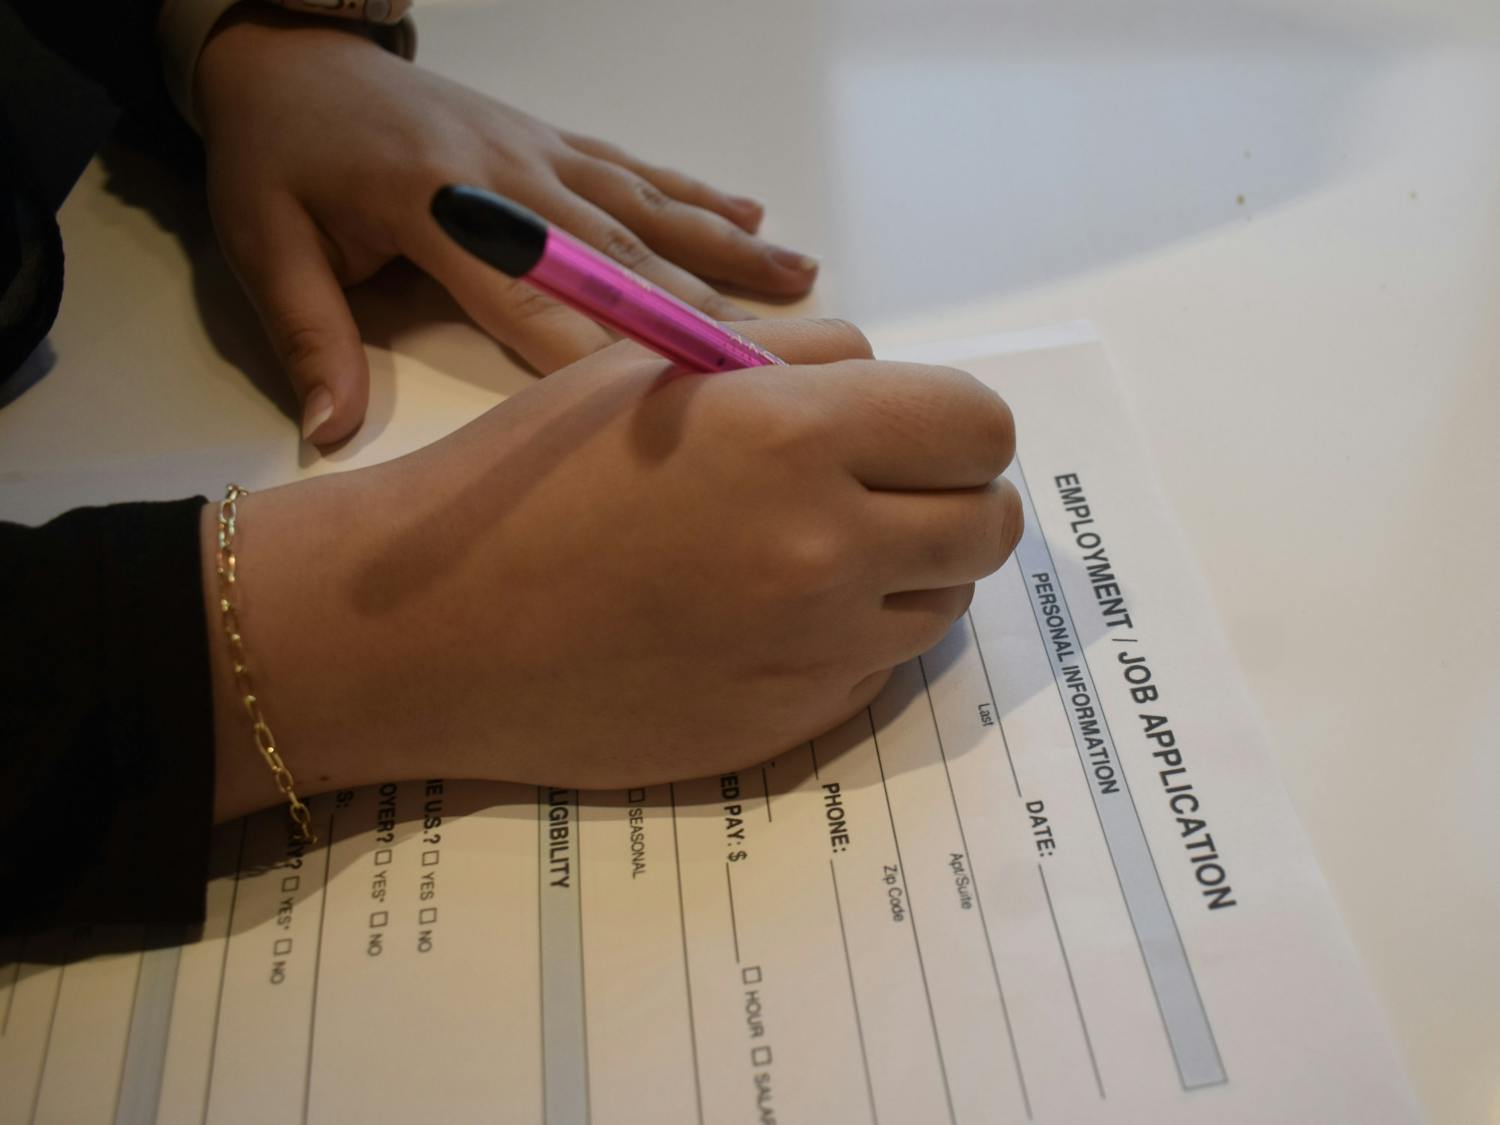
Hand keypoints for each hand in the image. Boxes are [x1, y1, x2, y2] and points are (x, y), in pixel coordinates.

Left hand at [193, 10, 819, 445]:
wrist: (290, 53)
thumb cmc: (276, 155)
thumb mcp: (262, 243)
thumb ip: (307, 336)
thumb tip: (330, 432)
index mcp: (441, 209)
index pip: (538, 303)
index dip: (608, 360)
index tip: (676, 409)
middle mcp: (512, 179)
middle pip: (622, 260)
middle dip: (702, 317)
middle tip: (780, 367)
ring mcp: (541, 153)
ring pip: (650, 211)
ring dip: (728, 252)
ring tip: (805, 284)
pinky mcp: (551, 139)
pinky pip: (637, 169)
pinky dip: (697, 193)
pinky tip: (753, 214)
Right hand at [204, 320, 1021, 817]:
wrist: (437, 632)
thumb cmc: (528, 479)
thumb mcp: (654, 369)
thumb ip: (793, 359)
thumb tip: (882, 381)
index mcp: (797, 437)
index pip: (980, 427)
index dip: (955, 426)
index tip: (914, 432)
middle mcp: (831, 551)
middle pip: (989, 523)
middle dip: (953, 498)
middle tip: (882, 492)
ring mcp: (817, 653)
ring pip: (944, 602)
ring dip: (907, 571)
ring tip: (810, 556)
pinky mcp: (793, 728)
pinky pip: (877, 668)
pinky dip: (850, 637)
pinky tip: (763, 621)